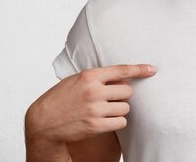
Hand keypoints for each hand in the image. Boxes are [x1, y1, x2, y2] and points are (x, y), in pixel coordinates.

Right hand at [25, 64, 156, 144]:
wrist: (43, 121)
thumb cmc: (61, 98)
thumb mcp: (77, 80)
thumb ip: (98, 77)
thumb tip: (123, 79)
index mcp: (89, 76)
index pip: (121, 70)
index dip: (140, 69)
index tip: (152, 69)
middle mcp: (94, 91)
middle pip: (128, 91)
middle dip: (123, 95)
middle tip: (112, 98)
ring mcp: (95, 109)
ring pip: (125, 108)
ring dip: (119, 110)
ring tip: (105, 110)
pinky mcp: (96, 125)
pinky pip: (121, 122)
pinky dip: (117, 122)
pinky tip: (106, 120)